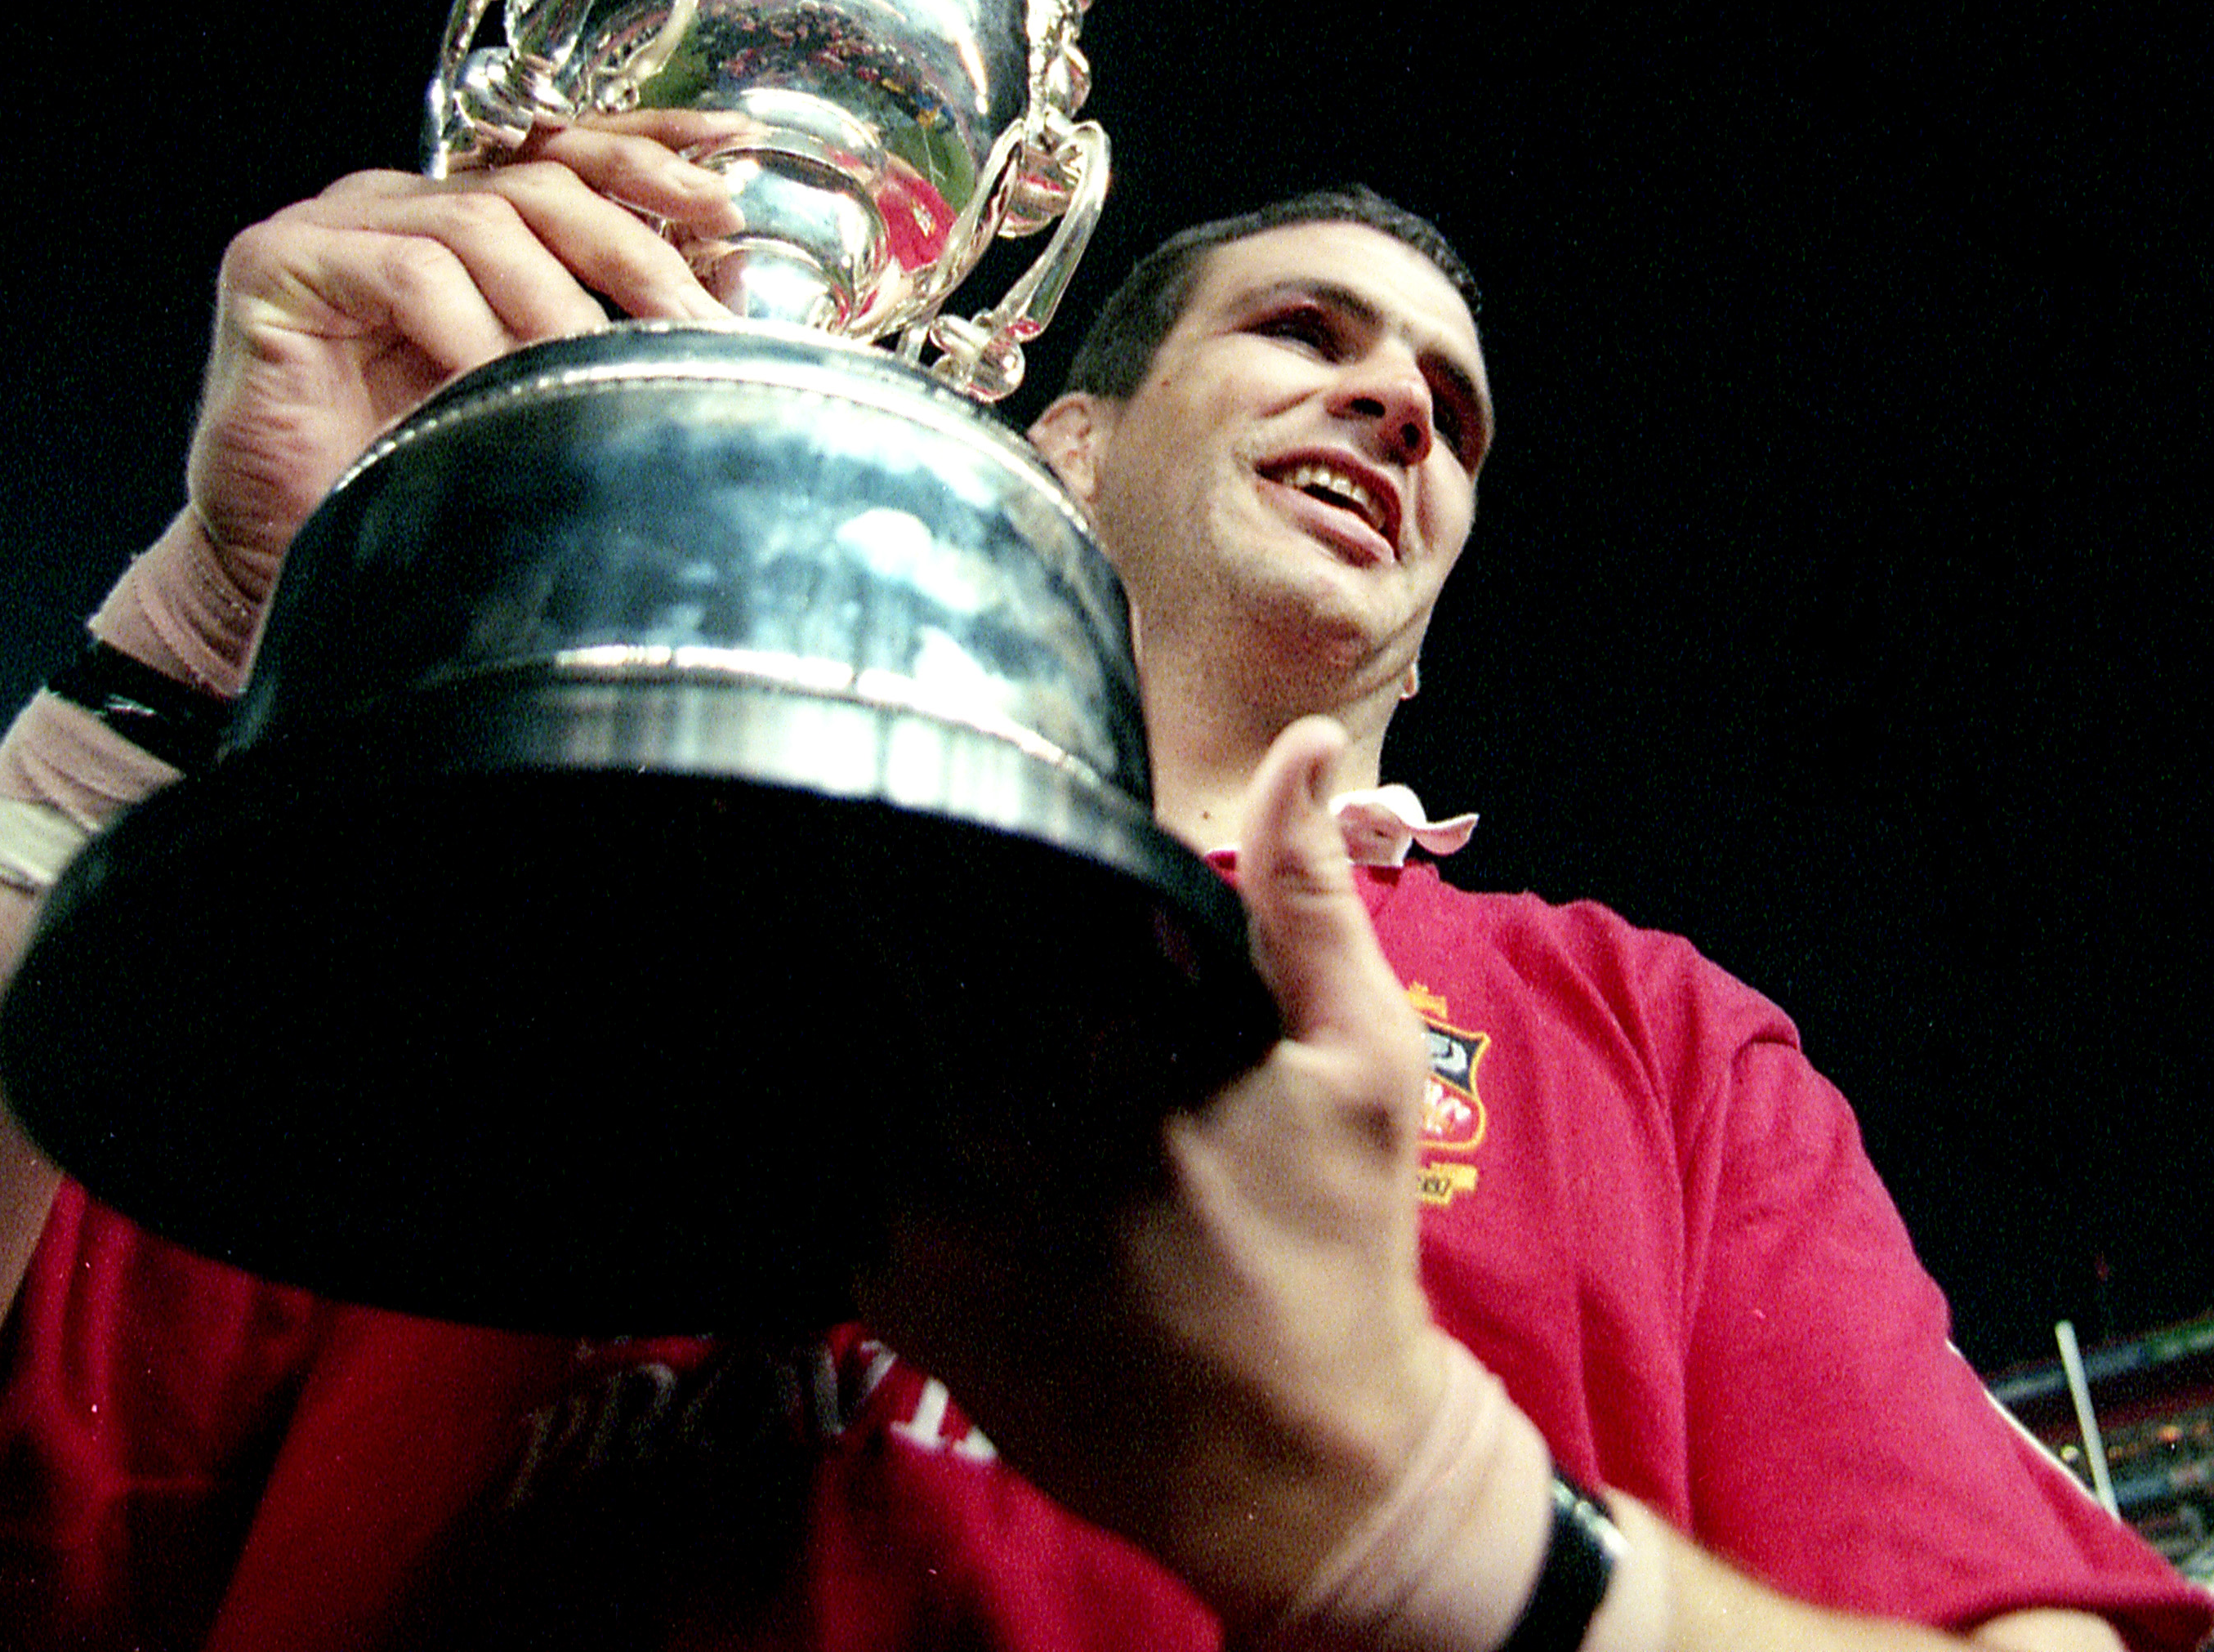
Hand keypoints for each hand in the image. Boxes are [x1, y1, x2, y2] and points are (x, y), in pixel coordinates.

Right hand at [185, 110, 745, 609]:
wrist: (289, 555)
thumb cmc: (411, 475)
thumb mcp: (536, 388)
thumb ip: (608, 323)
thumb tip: (723, 276)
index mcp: (462, 216)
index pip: (564, 154)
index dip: (648, 150)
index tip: (728, 168)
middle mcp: (399, 202)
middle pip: (539, 186)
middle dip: (632, 250)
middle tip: (690, 319)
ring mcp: (334, 224)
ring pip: (480, 227)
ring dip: (555, 304)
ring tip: (596, 374)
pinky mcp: (277, 264)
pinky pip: (405, 273)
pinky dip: (469, 330)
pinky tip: (496, 386)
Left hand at [856, 717, 1450, 1629]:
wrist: (1301, 1470)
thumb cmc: (1343, 1247)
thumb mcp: (1363, 1058)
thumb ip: (1311, 894)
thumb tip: (1307, 744)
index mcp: (1101, 1033)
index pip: (975, 889)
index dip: (949, 834)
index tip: (934, 795)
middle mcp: (989, 1115)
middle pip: (899, 973)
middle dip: (904, 936)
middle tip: (923, 909)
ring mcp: (928, 1214)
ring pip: (866, 1072)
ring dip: (885, 1045)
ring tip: (904, 1020)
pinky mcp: (895, 1296)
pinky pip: (850, 1182)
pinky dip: (880, 1153)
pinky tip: (931, 1150)